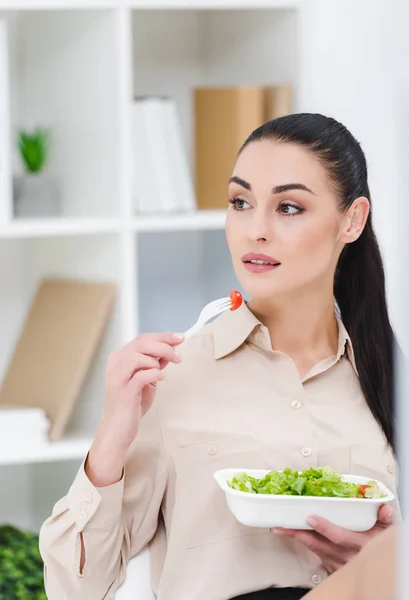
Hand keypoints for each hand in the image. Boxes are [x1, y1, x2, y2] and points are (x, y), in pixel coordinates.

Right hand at [86, 332, 183, 485]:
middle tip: (179, 355)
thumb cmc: (131, 404)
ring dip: (157, 361)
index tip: (180, 337)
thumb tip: (170, 350)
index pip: (142, 338)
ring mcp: (118, 377)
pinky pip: (141, 375)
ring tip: (163, 372)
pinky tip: (161, 378)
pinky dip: (155, 373)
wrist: (119, 429)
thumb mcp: (146, 379)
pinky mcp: (124, 391)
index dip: (163, 336)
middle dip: (164, 345)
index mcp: (120, 358)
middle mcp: (116, 364)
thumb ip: (154, 364)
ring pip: (139, 355)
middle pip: (141, 343)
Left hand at [272, 504, 394, 573]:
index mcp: (360, 544)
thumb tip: (384, 508)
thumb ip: (386, 518)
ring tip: (280, 527)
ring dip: (297, 538)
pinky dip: (303, 543)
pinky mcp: (331, 567)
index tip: (311, 517)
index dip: (324, 527)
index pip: (340, 537)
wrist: (378, 569)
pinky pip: (314, 554)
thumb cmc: (379, 544)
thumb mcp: (388, 531)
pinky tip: (292, 533)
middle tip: (282, 525)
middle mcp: (346, 556)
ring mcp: (337, 564)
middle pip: (319, 545)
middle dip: (300, 534)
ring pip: (314, 549)